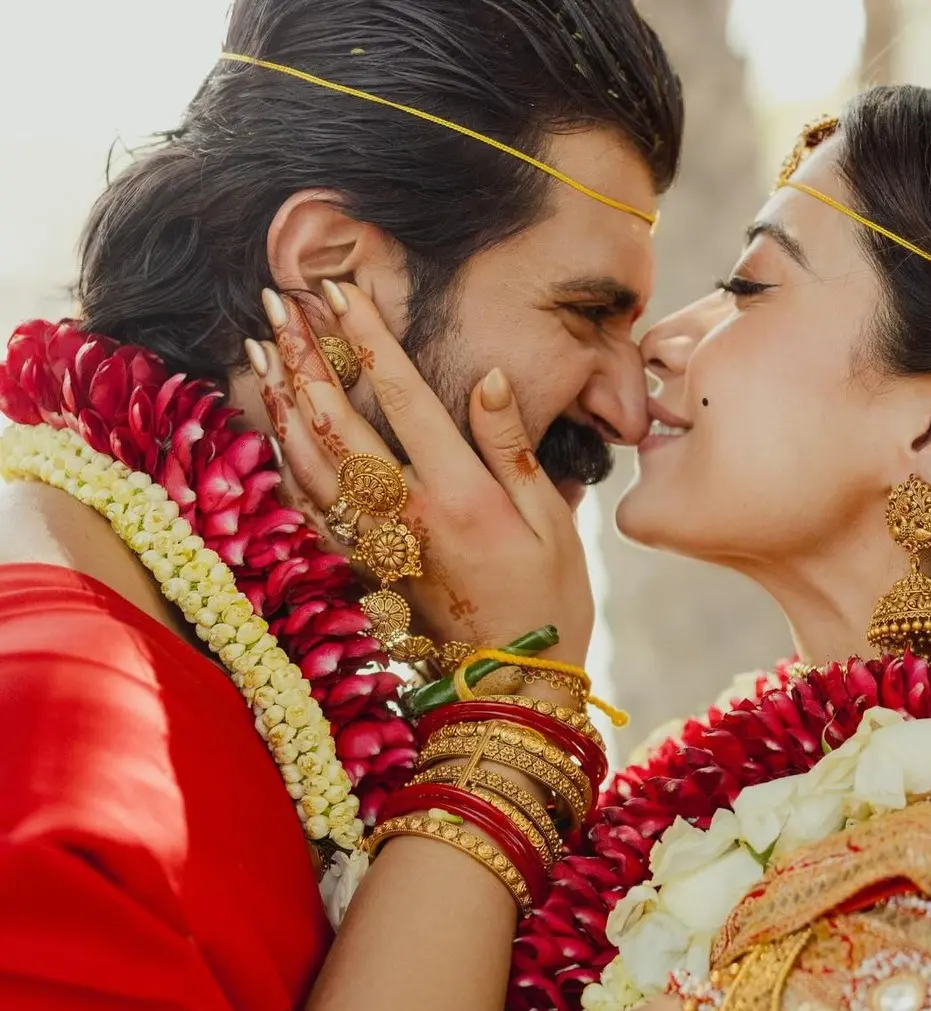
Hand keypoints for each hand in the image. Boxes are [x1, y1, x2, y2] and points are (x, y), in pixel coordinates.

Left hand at [252, 281, 593, 663]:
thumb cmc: (548, 601)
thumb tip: (486, 379)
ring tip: (261, 351)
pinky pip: (307, 511)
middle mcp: (405, 515)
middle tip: (277, 303)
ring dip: (280, 402)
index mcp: (457, 494)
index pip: (400, 396)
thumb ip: (513, 448)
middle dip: (305, 356)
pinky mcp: (362, 570)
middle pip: (336, 421)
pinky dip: (283, 466)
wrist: (511, 685)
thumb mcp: (552, 522)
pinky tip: (272, 434)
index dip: (367, 338)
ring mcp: (375, 545)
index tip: (340, 289)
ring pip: (308, 463)